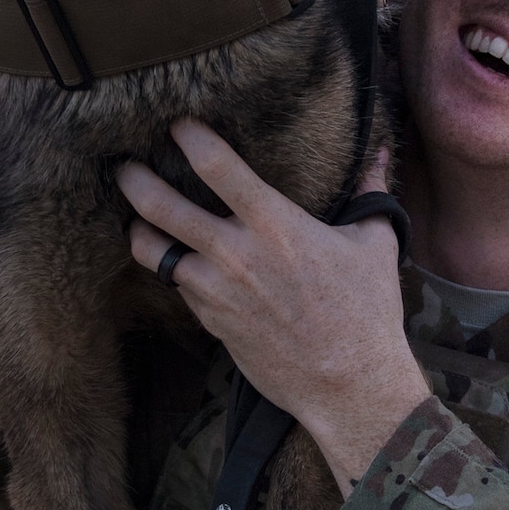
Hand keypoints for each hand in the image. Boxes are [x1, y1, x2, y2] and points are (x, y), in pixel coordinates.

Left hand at [117, 122, 430, 496]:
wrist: (348, 385)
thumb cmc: (366, 314)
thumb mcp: (374, 245)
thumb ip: (370, 194)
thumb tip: (383, 155)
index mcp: (275, 225)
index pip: (216, 166)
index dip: (189, 137)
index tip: (177, 124)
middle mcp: (235, 253)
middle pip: (159, 206)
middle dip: (134, 180)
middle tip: (125, 167)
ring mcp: (216, 291)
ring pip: (152, 251)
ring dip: (140, 231)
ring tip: (137, 219)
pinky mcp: (210, 322)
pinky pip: (176, 287)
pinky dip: (172, 270)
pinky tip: (175, 262)